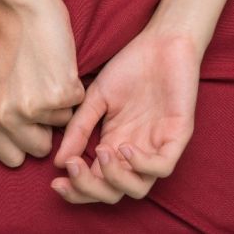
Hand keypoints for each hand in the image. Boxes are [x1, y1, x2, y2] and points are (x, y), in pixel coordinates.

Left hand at [0, 0, 85, 167]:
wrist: (26, 12)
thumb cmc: (6, 47)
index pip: (11, 158)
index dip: (23, 140)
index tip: (27, 121)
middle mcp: (7, 116)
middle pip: (40, 149)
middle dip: (45, 127)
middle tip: (40, 95)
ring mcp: (34, 106)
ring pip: (61, 126)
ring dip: (59, 105)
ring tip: (47, 76)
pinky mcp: (60, 94)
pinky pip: (76, 106)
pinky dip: (73, 89)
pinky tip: (59, 68)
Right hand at [50, 24, 200, 202]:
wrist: (161, 41)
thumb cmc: (130, 66)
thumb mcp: (96, 98)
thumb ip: (79, 129)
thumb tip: (59, 161)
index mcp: (115, 145)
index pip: (96, 182)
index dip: (76, 189)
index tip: (55, 182)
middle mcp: (135, 152)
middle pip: (114, 193)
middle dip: (90, 189)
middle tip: (74, 167)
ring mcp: (157, 146)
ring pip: (139, 188)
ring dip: (115, 179)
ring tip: (100, 152)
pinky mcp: (178, 136)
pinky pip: (163, 167)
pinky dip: (141, 165)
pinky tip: (123, 147)